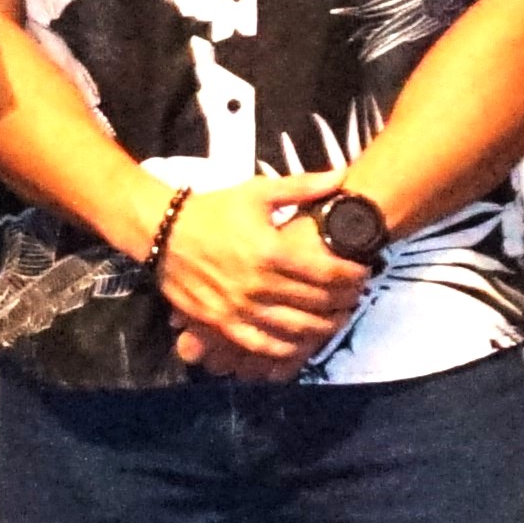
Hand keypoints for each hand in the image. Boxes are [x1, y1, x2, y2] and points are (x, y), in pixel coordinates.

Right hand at [158, 178, 367, 371]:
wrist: (160, 231)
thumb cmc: (212, 210)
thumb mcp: (256, 193)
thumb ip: (301, 187)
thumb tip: (342, 175)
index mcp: (270, 251)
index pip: (328, 273)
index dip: (353, 276)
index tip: (363, 273)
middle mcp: (257, 283)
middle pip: (318, 302)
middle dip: (345, 300)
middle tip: (356, 297)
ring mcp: (238, 307)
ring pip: (296, 327)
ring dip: (324, 326)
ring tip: (337, 319)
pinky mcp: (221, 322)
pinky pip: (262, 344)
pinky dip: (287, 348)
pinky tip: (300, 343)